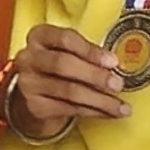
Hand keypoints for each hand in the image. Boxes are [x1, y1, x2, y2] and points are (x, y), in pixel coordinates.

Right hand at [0, 23, 131, 144]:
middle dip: (94, 75)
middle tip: (117, 84)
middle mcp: (29, 58)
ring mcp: (29, 83)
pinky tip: (107, 113)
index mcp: (39, 36)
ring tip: (120, 106)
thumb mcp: (66, 51)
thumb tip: (114, 67)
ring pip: (68, 91)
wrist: (31, 94)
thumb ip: (86, 54)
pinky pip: (68, 109)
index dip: (90, 50)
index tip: (112, 61)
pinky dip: (92, 111)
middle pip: (63, 64)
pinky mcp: (35, 106)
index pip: (65, 39)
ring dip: (99, 100)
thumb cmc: (56, 68)